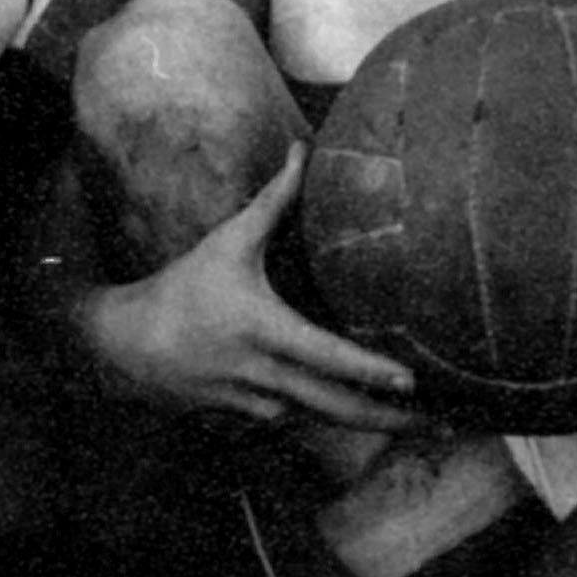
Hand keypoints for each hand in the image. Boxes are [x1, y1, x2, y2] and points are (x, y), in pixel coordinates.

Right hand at [77, 152, 417, 430]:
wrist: (130, 348)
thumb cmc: (184, 288)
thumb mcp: (228, 242)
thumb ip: (273, 201)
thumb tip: (301, 150)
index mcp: (265, 332)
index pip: (326, 357)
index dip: (370, 372)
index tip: (412, 383)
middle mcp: (267, 377)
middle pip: (340, 409)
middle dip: (394, 420)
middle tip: (446, 422)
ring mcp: (260, 406)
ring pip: (326, 420)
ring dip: (373, 424)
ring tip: (423, 425)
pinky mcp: (254, 420)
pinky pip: (304, 421)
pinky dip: (337, 418)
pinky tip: (372, 420)